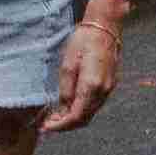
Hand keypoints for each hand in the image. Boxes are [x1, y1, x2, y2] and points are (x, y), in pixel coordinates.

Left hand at [46, 2, 124, 132]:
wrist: (105, 27)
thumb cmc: (84, 42)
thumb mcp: (68, 65)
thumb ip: (66, 90)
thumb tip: (62, 109)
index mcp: (92, 86)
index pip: (75, 116)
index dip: (59, 126)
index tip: (45, 127)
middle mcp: (103, 91)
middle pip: (84, 119)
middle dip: (65, 125)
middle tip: (47, 125)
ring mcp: (109, 88)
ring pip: (90, 113)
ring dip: (73, 119)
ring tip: (55, 117)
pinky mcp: (110, 84)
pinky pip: (95, 104)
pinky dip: (82, 110)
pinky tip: (69, 106)